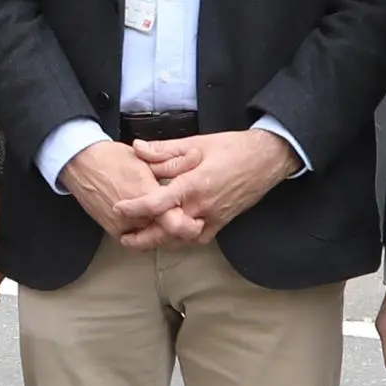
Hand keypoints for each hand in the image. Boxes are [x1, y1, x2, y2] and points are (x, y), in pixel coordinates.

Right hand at [64, 139, 192, 248]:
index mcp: (146, 195)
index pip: (174, 222)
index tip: (196, 220)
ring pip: (151, 240)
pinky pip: (135, 240)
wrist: (81, 164)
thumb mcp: (146, 158)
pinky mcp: (113, 231)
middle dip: (179, 232)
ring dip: (163, 235)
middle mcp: (134, 216)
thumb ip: (174, 162)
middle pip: (165, 236)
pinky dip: (146, 236)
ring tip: (172, 224)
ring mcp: (122, 226)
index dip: (188, 224)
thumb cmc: (111, 159)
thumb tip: (195, 156)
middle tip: (190, 224)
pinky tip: (154, 225)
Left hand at [131, 128, 295, 241]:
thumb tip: (137, 149)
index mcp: (193, 185)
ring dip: (161, 242)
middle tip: (124, 238)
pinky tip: (170, 236)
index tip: (118, 208)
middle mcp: (202, 206)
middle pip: (166, 231)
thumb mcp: (196, 143)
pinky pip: (197, 238)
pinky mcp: (222, 223)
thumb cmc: (233, 148)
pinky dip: (181, 240)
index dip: (134, 208)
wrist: (267, 159)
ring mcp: (214, 217)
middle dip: (143, 238)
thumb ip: (164, 151)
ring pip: (181, 239)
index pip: (157, 203)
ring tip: (141, 240)